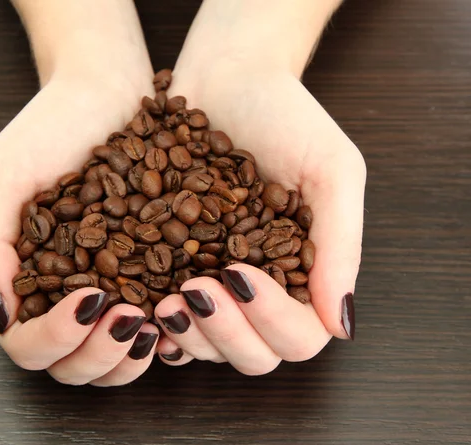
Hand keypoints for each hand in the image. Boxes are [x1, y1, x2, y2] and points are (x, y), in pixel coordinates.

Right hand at [0, 71, 163, 385]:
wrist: (107, 91)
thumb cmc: (49, 128)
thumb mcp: (3, 177)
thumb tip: (1, 312)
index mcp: (24, 280)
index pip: (27, 345)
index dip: (53, 339)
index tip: (87, 299)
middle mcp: (66, 293)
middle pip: (74, 367)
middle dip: (98, 356)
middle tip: (127, 319)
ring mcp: (110, 287)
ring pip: (116, 359)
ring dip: (133, 356)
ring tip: (155, 322)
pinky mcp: (151, 272)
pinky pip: (157, 323)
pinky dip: (168, 331)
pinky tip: (181, 310)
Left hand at [154, 59, 365, 372]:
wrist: (227, 78)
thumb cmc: (287, 116)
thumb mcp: (332, 171)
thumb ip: (340, 246)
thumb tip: (343, 326)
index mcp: (304, 274)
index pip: (299, 335)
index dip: (272, 320)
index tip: (239, 272)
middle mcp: (261, 288)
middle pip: (253, 355)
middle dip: (226, 332)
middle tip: (197, 290)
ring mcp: (216, 283)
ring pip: (208, 347)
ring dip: (189, 334)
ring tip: (167, 300)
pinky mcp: (177, 268)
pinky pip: (169, 321)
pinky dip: (159, 326)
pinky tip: (143, 308)